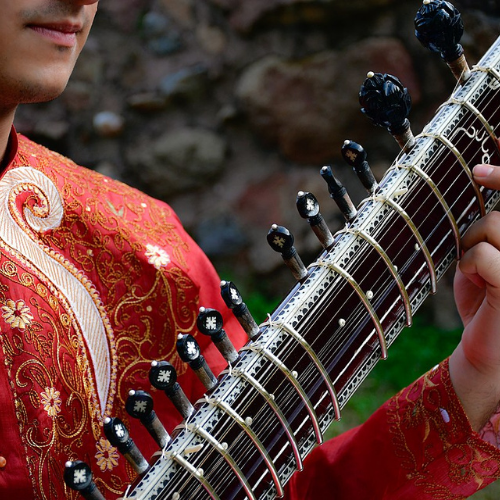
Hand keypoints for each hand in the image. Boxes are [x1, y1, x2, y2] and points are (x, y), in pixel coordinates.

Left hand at [449, 164, 499, 430]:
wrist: (487, 356)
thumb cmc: (484, 309)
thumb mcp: (485, 265)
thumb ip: (489, 236)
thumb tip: (480, 201)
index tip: (479, 171)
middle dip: (478, 228)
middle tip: (468, 252)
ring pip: (495, 227)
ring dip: (472, 245)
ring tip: (472, 271)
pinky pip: (485, 255)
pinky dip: (469, 264)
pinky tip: (474, 282)